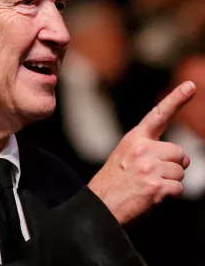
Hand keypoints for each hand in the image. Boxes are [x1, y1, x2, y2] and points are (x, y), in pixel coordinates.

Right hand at [88, 81, 195, 224]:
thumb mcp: (126, 155)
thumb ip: (151, 149)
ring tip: (148, 186)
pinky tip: (151, 196)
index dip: (176, 99)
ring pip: (181, 171)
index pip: (158, 115)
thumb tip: (183, 158)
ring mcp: (149, 167)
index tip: (190, 86)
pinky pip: (179, 188)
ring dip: (170, 181)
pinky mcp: (155, 186)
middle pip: (179, 152)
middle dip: (172, 165)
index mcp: (134, 138)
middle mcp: (142, 149)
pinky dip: (170, 195)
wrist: (100, 204)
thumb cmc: (115, 181)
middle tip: (151, 175)